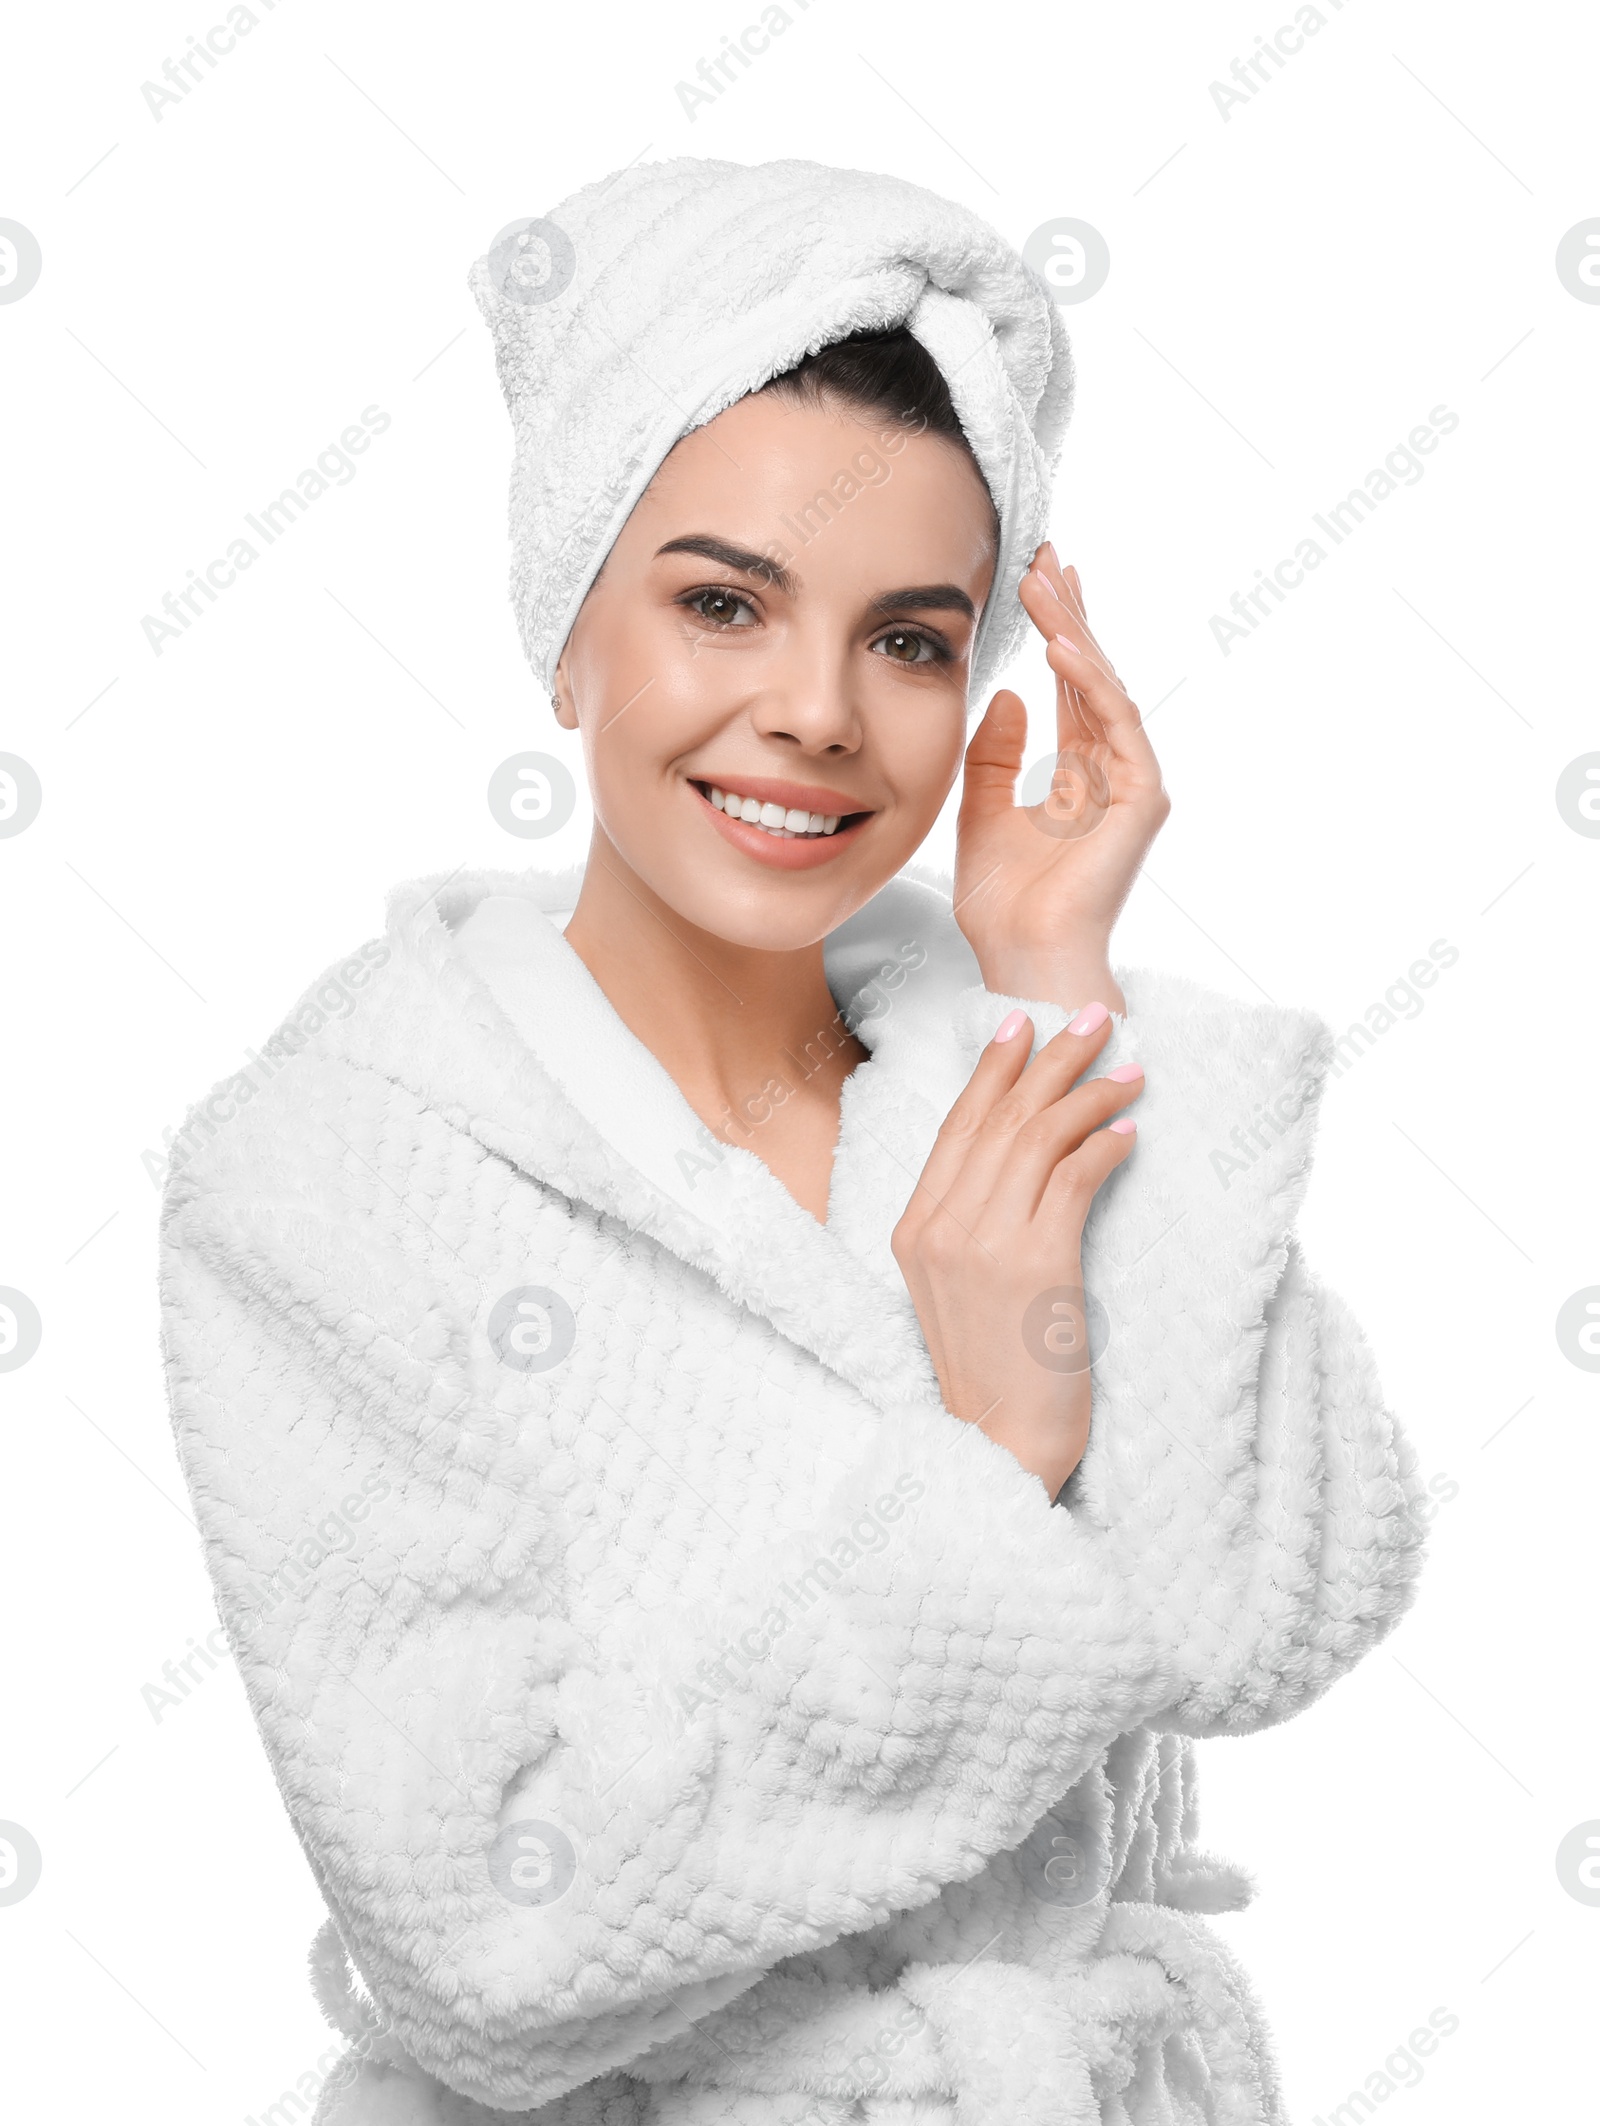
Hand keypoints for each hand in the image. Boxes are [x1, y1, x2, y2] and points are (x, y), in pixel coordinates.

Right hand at [890, 1000, 1140, 1498]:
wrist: (998, 1447)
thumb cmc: (991, 1374)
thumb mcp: (957, 1290)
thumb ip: (971, 1227)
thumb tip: (1023, 1165)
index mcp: (914, 1230)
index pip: (957, 1128)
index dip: (992, 1072)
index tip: (1022, 1027)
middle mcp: (942, 1227)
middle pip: (1000, 1120)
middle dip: (1049, 1061)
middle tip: (1093, 1018)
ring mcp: (986, 1244)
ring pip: (1039, 1139)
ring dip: (1089, 1095)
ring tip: (1129, 1070)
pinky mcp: (1037, 1264)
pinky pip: (1074, 1179)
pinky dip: (1104, 1146)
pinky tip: (1129, 1134)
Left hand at [953, 547, 1169, 1012]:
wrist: (1022, 957)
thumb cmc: (1004, 904)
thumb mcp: (979, 812)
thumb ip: (992, 755)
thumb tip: (1006, 694)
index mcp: (1076, 774)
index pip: (1069, 686)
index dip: (1056, 631)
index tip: (1038, 576)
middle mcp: (1109, 771)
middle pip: (1091, 675)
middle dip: (1070, 613)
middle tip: (1048, 553)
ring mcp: (1130, 783)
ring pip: (1104, 688)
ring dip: (1074, 632)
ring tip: (1047, 581)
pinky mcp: (1141, 800)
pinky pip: (1116, 727)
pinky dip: (1089, 685)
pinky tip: (1061, 648)